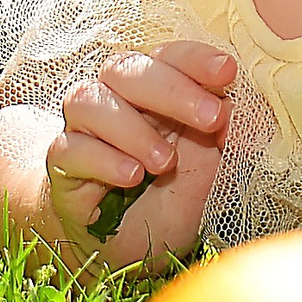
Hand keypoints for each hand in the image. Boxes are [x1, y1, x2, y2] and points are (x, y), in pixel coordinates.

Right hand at [44, 42, 236, 262]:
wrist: (123, 245)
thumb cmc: (169, 195)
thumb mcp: (210, 168)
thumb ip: (225, 137)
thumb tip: (237, 111)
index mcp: (155, 90)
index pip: (168, 56)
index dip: (195, 59)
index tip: (228, 72)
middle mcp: (115, 99)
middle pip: (126, 69)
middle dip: (172, 90)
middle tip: (211, 118)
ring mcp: (84, 130)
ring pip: (89, 101)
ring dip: (133, 129)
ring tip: (166, 163)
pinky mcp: (63, 166)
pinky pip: (69, 149)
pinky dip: (103, 160)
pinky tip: (132, 177)